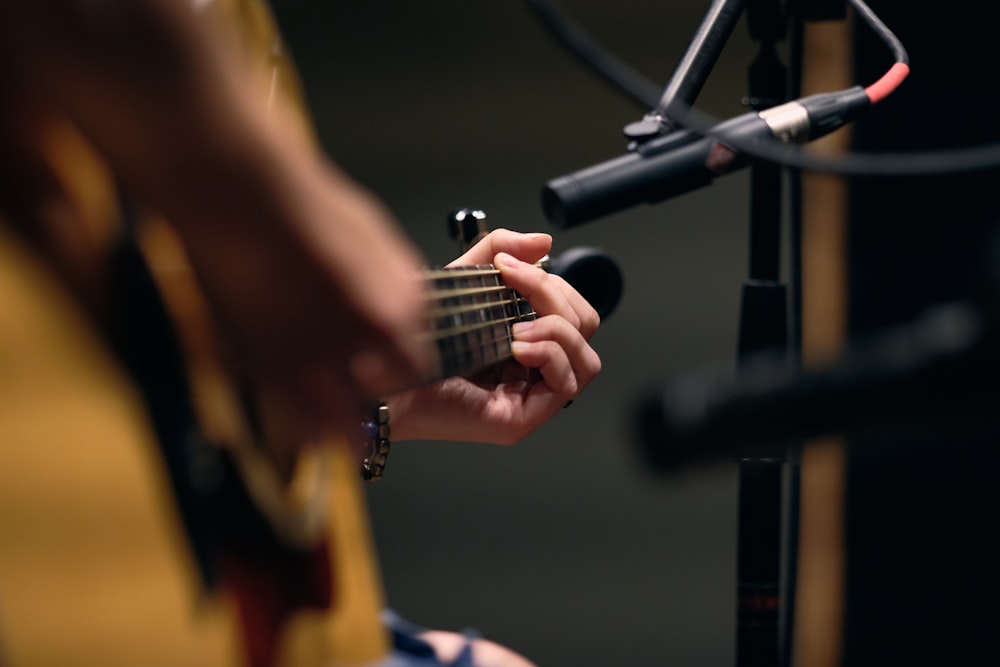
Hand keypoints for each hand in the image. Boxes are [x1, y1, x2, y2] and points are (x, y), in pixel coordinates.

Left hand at [387, 229, 600, 443]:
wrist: (378, 375)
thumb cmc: (411, 338)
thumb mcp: (461, 281)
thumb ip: (498, 251)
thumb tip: (544, 242)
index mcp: (524, 343)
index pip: (573, 312)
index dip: (553, 284)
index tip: (510, 267)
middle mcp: (532, 373)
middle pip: (586, 330)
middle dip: (558, 299)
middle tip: (517, 288)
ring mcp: (529, 399)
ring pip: (586, 360)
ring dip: (558, 331)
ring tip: (516, 327)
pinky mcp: (520, 419)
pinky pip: (566, 384)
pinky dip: (548, 355)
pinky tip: (516, 345)